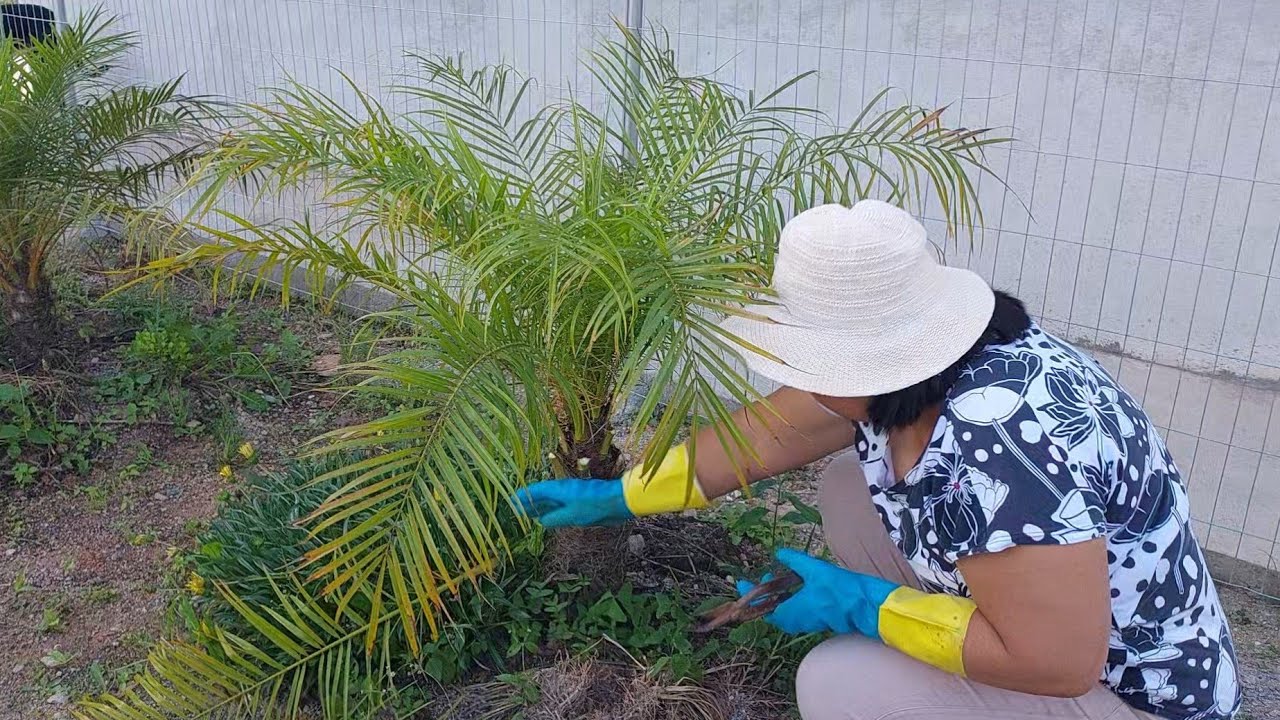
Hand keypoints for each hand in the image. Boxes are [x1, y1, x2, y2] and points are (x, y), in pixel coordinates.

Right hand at [512, 478, 633, 528]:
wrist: (619, 501)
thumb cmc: (594, 506)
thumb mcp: (571, 515)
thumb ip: (554, 518)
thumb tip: (541, 520)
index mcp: (558, 489)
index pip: (535, 491)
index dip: (522, 497)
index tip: (510, 502)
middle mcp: (563, 489)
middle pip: (542, 495)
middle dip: (529, 502)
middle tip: (517, 511)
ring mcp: (572, 495)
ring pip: (551, 500)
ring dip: (540, 507)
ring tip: (529, 515)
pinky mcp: (580, 502)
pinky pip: (560, 505)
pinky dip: (551, 510)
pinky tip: (549, 517)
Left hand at [736, 548, 898, 635]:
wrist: (865, 606)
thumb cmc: (840, 589)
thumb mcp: (814, 569)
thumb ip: (794, 561)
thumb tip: (779, 553)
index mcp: (793, 609)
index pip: (763, 607)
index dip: (750, 597)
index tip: (740, 585)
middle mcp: (798, 620)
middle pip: (772, 614)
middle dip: (764, 599)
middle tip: (764, 581)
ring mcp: (808, 623)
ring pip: (785, 616)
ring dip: (778, 602)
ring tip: (778, 585)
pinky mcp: (818, 622)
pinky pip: (797, 616)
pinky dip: (790, 604)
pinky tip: (795, 591)